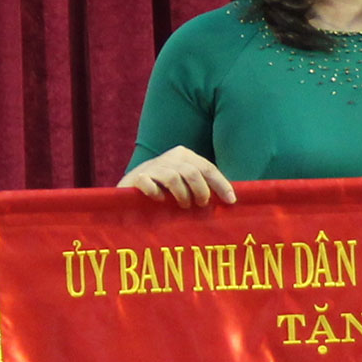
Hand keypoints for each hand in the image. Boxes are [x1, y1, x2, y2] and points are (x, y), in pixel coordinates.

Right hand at [119, 148, 235, 207]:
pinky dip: (157, 194)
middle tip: (200, 205)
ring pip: (174, 178)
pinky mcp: (137, 177)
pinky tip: (159, 200)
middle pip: (193, 172)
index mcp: (185, 156)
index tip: (231, 201)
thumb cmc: (164, 189)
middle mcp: (170, 157)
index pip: (208, 168)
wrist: (130, 189)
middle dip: (201, 191)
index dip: (221, 185)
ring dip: (182, 195)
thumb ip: (204, 185)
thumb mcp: (186, 183)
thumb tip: (230, 199)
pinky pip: (149, 184)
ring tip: (183, 205)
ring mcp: (152, 166)